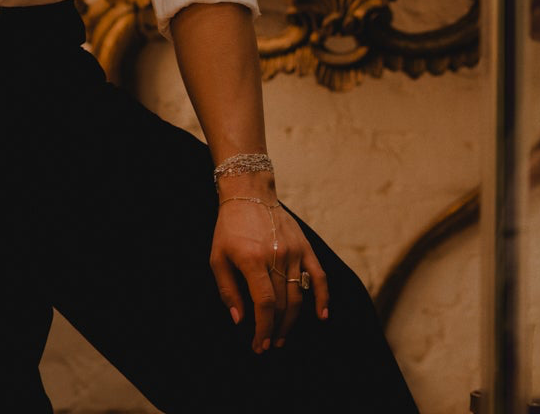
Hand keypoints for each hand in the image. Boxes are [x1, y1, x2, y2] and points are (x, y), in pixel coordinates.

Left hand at [210, 195, 328, 353]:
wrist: (249, 193)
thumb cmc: (229, 227)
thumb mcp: (217, 257)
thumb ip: (227, 290)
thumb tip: (240, 320)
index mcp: (252, 259)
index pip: (264, 304)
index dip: (263, 329)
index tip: (258, 345)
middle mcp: (276, 256)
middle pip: (282, 304)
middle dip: (274, 330)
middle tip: (268, 344)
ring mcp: (293, 251)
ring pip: (298, 296)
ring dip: (291, 322)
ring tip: (282, 337)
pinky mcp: (304, 247)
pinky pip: (318, 276)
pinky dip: (322, 298)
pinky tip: (322, 316)